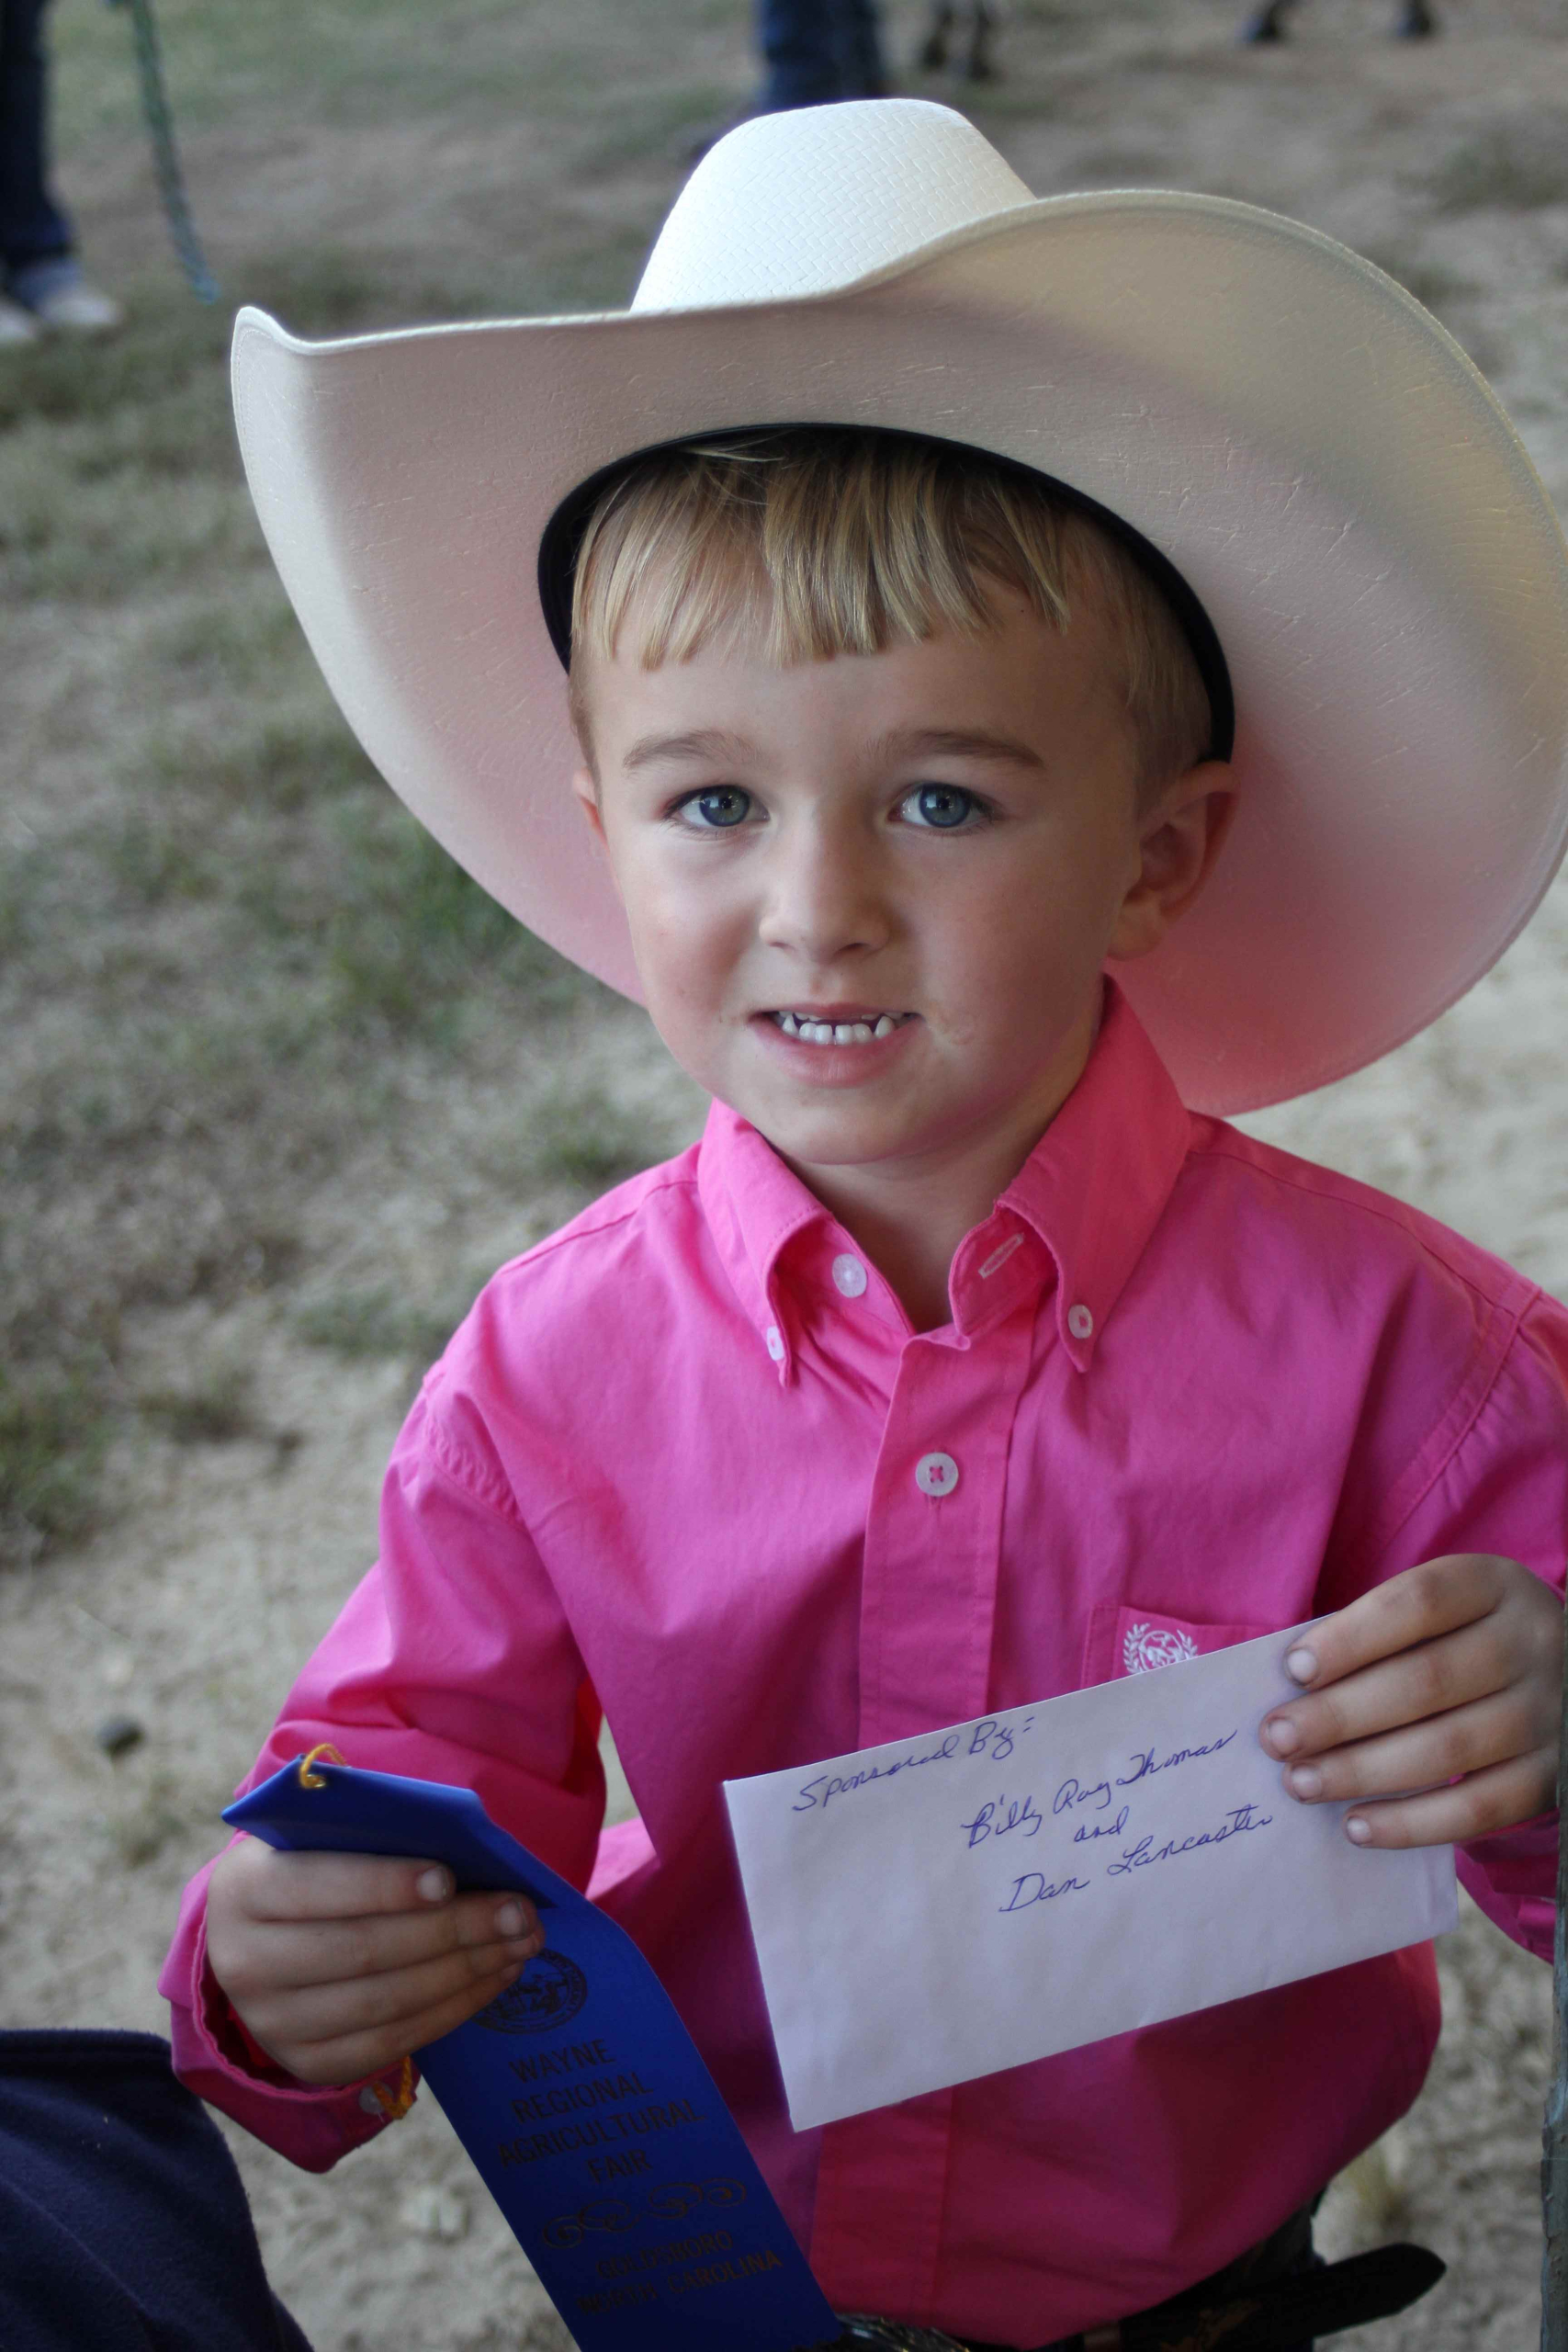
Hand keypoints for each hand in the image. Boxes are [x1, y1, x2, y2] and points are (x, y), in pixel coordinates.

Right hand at [206, 1836, 544, 2084]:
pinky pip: (392, 2042)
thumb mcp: (318, 1837)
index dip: (383, 1884)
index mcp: (243, 1890)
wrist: (259, 1940)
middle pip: (362, 1950)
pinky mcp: (308, 2063)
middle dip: (451, 1930)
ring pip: (385, 2001)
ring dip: (466, 1971)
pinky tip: (495, 1977)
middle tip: (517, 1911)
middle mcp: (246, 1964)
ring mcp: (274, 2024)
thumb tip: (464, 1844)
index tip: (447, 1879)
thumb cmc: (311, 1866)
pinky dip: (453, 2008)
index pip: (316, 1886)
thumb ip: (371, 1833)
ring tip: (520, 1942)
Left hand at [1258, 1555, 1562, 1847]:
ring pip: (1447, 1750)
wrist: (1562, 1677)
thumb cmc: (1464, 1639)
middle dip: (1339, 1715)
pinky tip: (1356, 1826)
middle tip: (1277, 1738)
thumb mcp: (1440, 1613)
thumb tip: (1295, 1691)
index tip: (1293, 1669)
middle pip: (1425, 1681)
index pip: (1418, 1603)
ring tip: (1300, 1782)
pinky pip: (1480, 1810)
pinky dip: (1412, 1823)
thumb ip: (1380, 1637)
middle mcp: (1531, 1643)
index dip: (1352, 1636)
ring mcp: (1550, 1713)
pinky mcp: (1554, 1777)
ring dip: (1362, 1772)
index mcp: (1492, 1585)